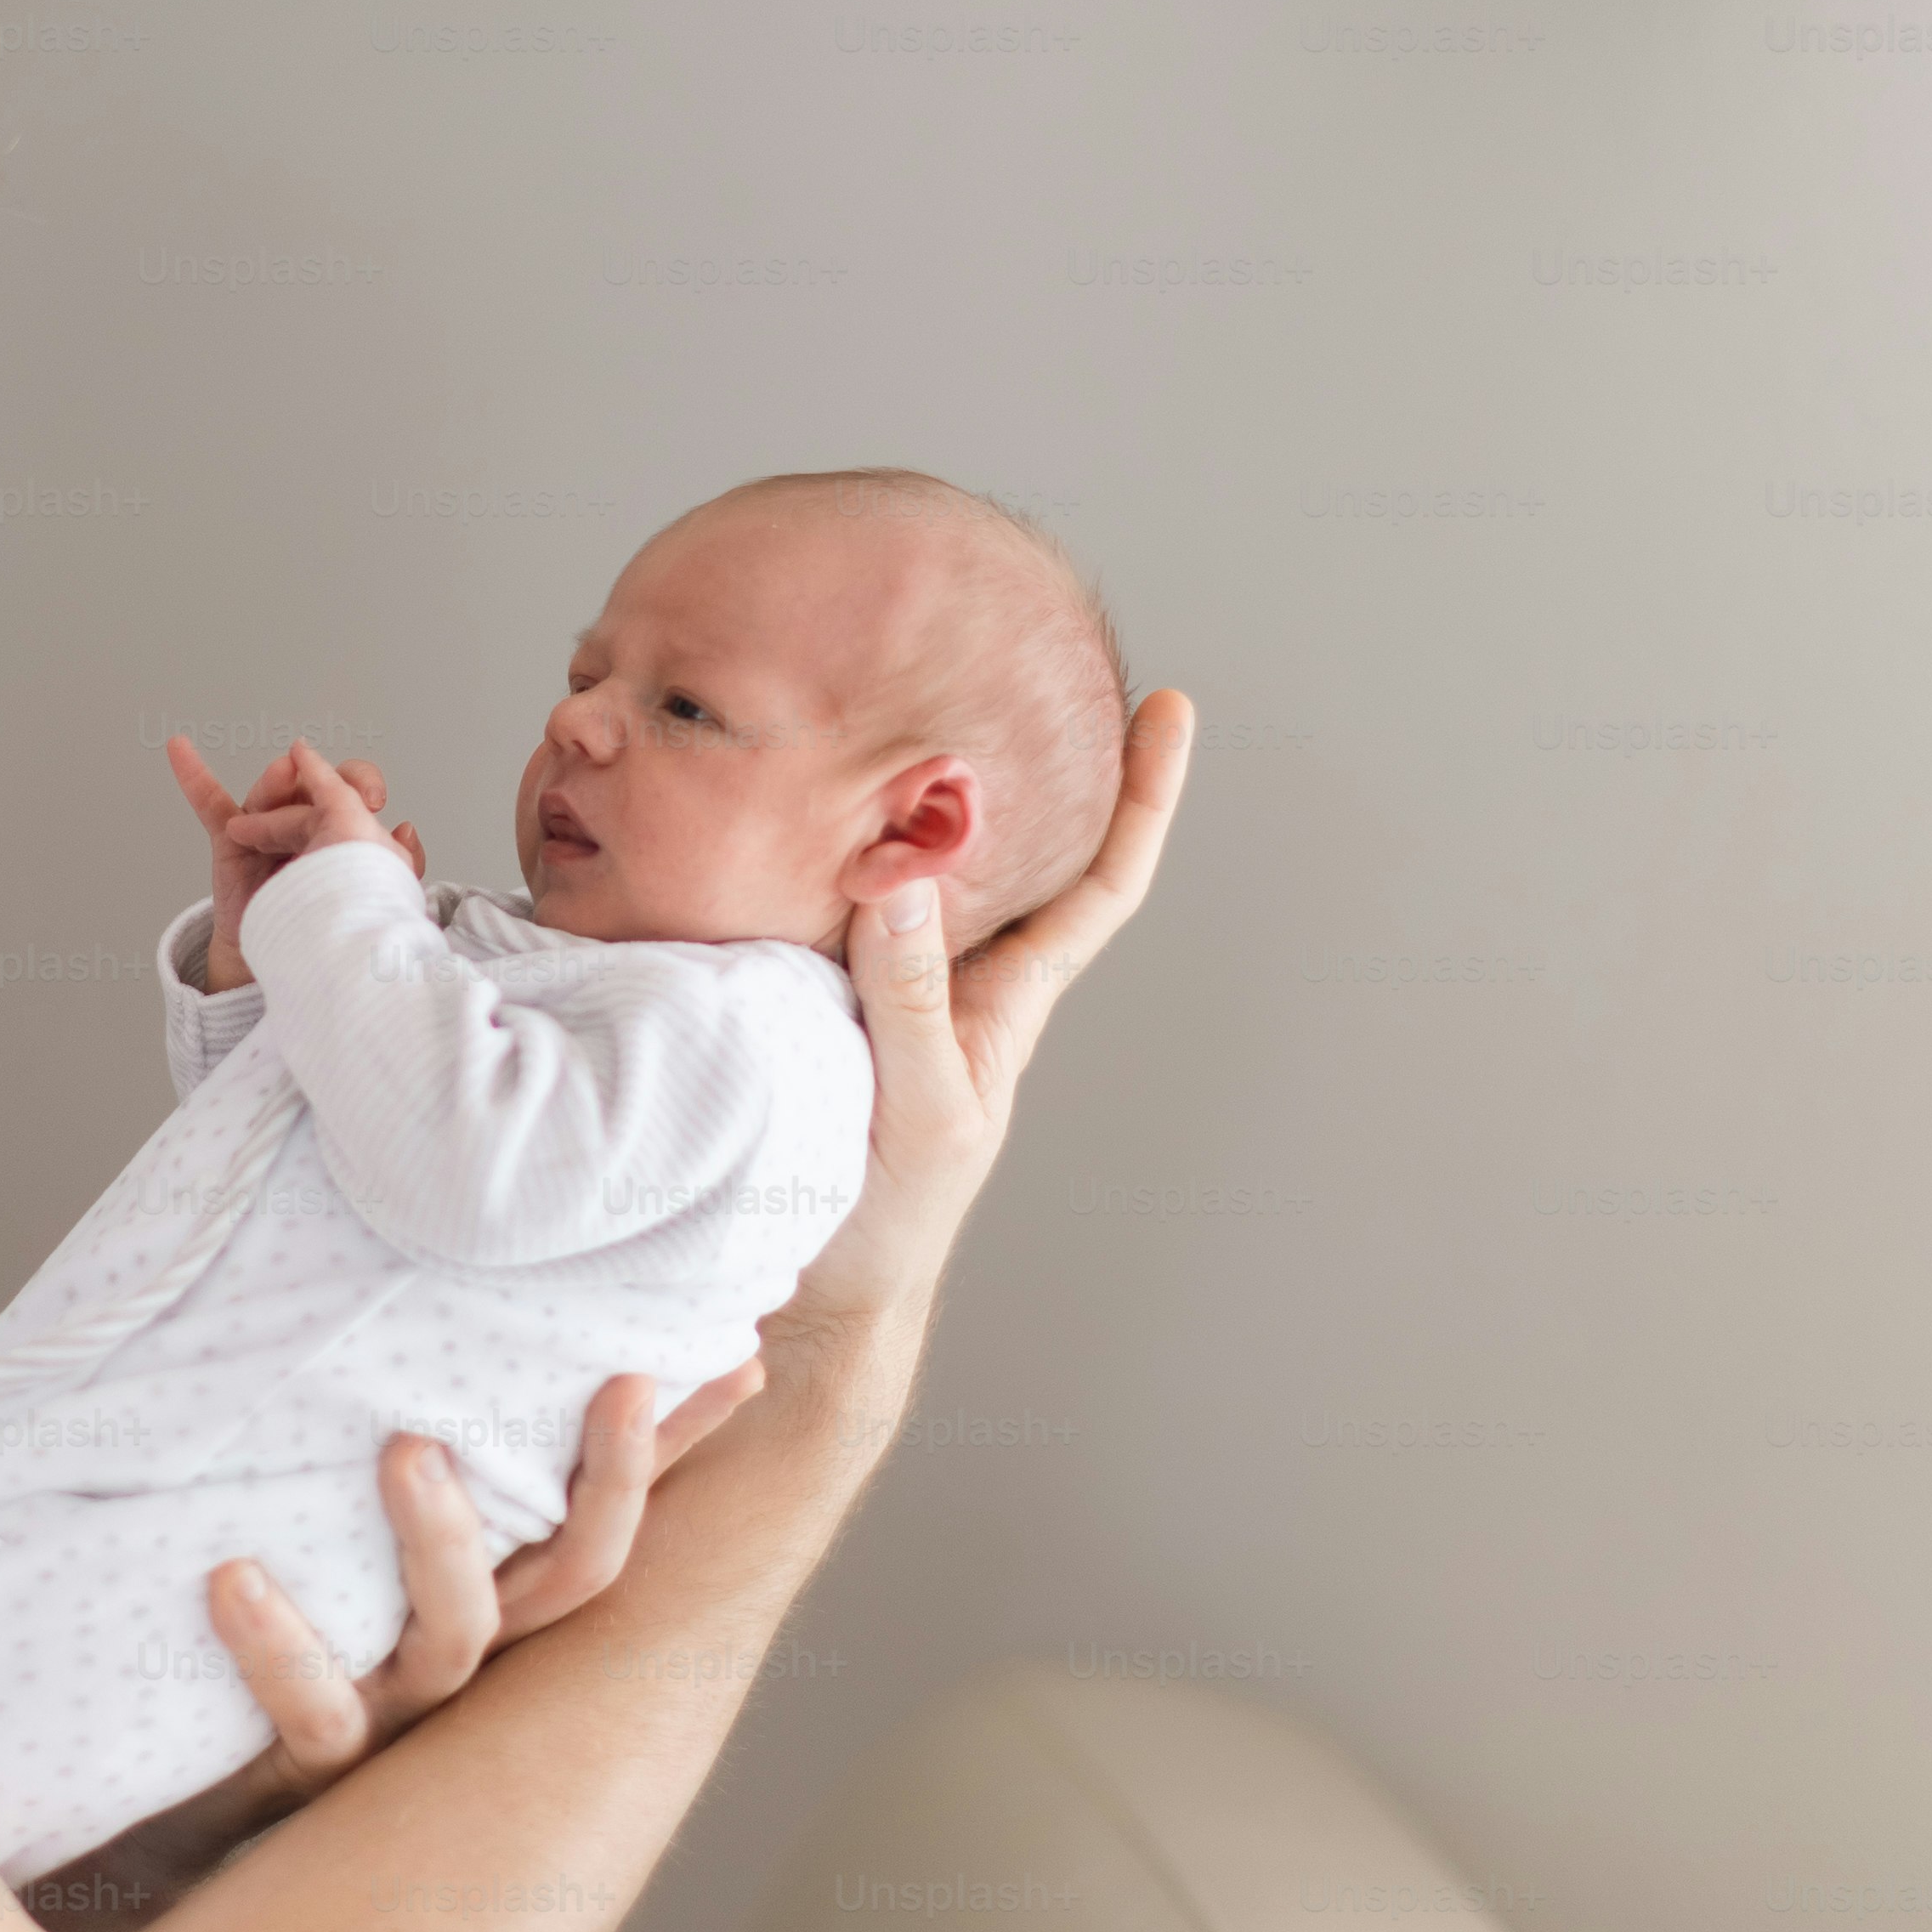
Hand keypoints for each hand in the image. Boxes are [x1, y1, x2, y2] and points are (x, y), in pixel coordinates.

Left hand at [7, 1360, 762, 1931]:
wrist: (154, 1785)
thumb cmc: (252, 1620)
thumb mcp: (321, 1512)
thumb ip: (371, 1418)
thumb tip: (395, 1257)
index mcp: (487, 1592)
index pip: (609, 1511)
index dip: (679, 1445)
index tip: (740, 1356)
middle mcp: (460, 1657)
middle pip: (575, 1578)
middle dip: (612, 1482)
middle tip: (617, 1379)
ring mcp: (387, 1715)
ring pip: (454, 1640)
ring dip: (442, 1541)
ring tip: (406, 1449)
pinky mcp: (297, 1766)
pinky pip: (308, 1715)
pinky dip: (278, 1647)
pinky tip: (232, 1576)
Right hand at [168, 736, 422, 990]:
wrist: (291, 967)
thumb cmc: (332, 925)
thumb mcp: (378, 890)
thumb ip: (397, 859)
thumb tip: (408, 826)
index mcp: (344, 826)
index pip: (354, 787)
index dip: (365, 784)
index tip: (375, 801)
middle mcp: (304, 822)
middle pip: (311, 786)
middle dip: (321, 785)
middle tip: (333, 798)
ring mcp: (265, 829)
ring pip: (270, 795)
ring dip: (274, 786)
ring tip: (283, 777)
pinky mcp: (231, 842)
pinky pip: (210, 805)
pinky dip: (193, 776)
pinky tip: (180, 748)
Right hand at [779, 689, 1195, 1359]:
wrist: (804, 1290)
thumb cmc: (883, 1217)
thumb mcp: (916, 1110)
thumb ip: (910, 1002)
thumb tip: (910, 882)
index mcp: (1001, 993)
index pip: (1097, 883)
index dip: (1141, 798)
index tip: (1167, 708)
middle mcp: (946, 967)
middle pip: (1002, 837)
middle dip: (1013, 742)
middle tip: (1006, 641)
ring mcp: (871, 972)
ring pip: (902, 851)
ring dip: (896, 776)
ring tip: (881, 682)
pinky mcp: (793, 982)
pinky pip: (810, 888)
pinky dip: (797, 833)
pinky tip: (764, 786)